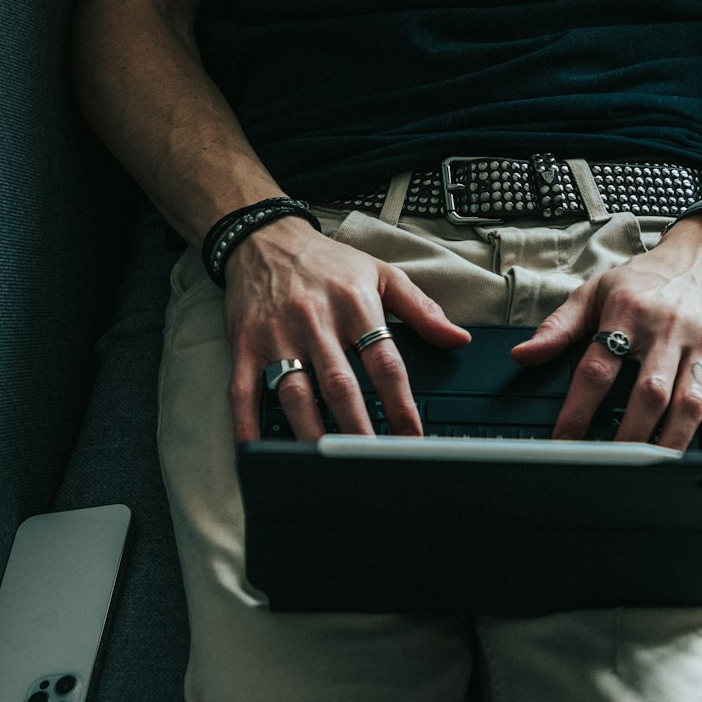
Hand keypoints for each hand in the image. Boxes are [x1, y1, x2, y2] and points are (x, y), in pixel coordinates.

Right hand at [223, 217, 469, 441]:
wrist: (264, 238)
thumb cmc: (327, 262)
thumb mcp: (382, 274)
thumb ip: (422, 309)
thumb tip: (458, 338)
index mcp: (354, 305)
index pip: (383, 361)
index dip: (400, 402)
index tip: (412, 436)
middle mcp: (315, 321)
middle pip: (339, 384)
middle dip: (357, 428)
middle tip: (372, 462)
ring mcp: (277, 335)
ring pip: (295, 393)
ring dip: (312, 431)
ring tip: (327, 463)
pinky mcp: (244, 345)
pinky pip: (243, 391)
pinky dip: (247, 423)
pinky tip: (256, 451)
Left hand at [512, 216, 701, 451]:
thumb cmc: (644, 280)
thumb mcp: (595, 291)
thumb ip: (558, 327)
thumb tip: (523, 356)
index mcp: (627, 313)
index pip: (598, 368)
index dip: (578, 409)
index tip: (563, 440)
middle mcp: (667, 330)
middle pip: (648, 392)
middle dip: (628, 435)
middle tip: (609, 466)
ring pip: (689, 403)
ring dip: (669, 442)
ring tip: (649, 471)